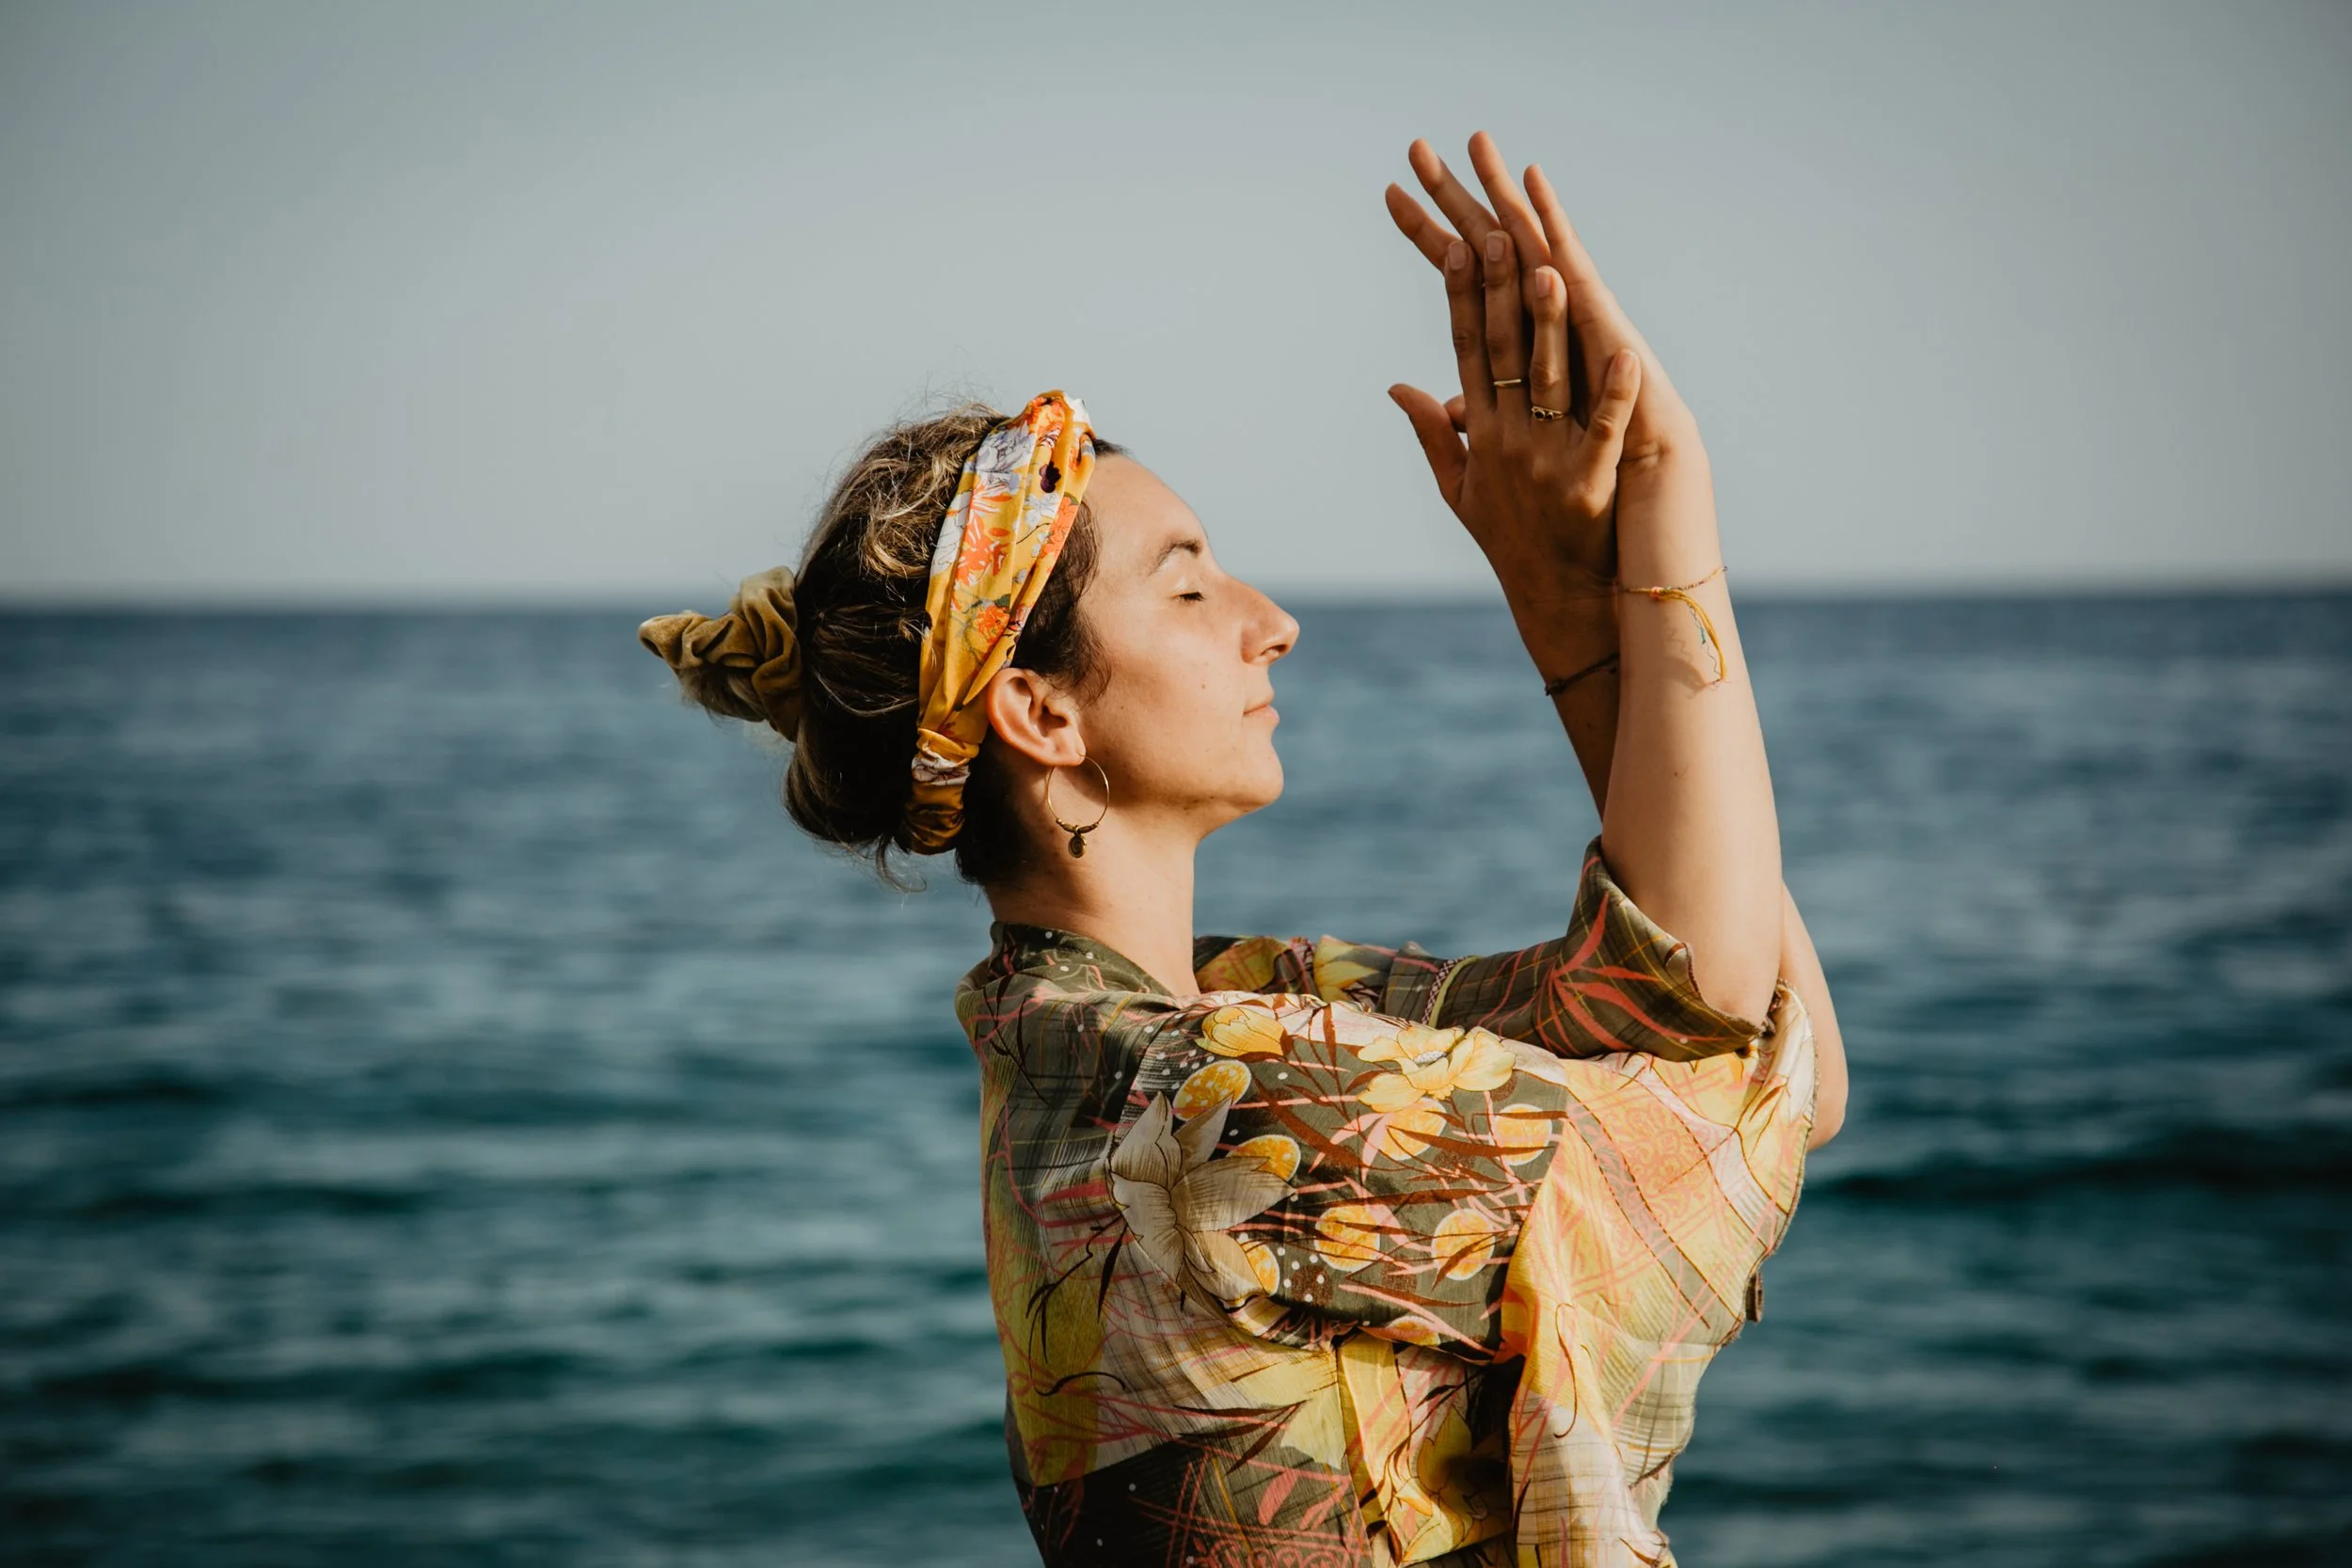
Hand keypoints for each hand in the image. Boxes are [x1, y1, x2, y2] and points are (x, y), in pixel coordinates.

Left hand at [1387, 133, 1704, 479]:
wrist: (1637, 477)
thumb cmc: (1577, 462)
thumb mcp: (1503, 441)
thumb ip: (1465, 416)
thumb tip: (1435, 403)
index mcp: (1512, 332)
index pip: (1457, 274)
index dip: (1425, 236)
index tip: (1389, 195)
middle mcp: (1538, 306)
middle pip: (1482, 241)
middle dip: (1448, 194)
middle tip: (1416, 145)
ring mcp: (1566, 304)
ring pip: (1523, 236)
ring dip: (1498, 189)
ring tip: (1474, 142)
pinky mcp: (1593, 312)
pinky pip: (1568, 258)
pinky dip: (1551, 218)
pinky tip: (1531, 180)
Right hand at [1389, 212, 1639, 595]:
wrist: (1555, 597)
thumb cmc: (1511, 538)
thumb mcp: (1458, 489)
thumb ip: (1431, 433)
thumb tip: (1398, 387)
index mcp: (1479, 434)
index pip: (1465, 351)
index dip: (1462, 298)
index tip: (1459, 246)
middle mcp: (1508, 440)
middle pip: (1500, 353)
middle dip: (1499, 291)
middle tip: (1500, 234)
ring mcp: (1548, 461)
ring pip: (1547, 380)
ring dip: (1549, 326)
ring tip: (1553, 273)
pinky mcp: (1589, 484)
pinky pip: (1603, 430)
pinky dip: (1614, 393)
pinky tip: (1626, 352)